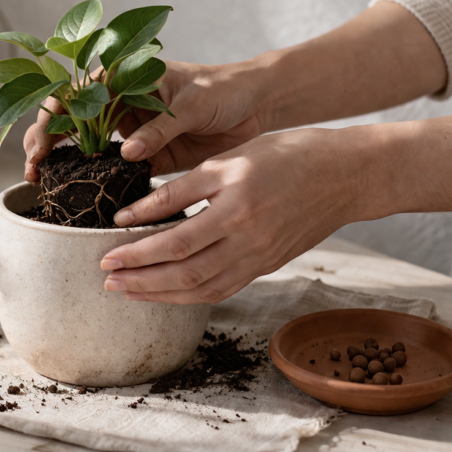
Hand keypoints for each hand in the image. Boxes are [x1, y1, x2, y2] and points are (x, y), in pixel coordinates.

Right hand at [23, 60, 268, 182]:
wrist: (255, 106)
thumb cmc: (223, 89)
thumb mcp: (192, 103)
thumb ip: (159, 128)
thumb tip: (126, 153)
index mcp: (124, 77)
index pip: (76, 92)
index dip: (53, 115)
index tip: (43, 141)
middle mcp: (119, 103)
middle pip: (70, 120)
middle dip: (45, 140)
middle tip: (33, 168)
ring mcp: (129, 130)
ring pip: (84, 145)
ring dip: (62, 162)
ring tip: (42, 181)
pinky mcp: (144, 155)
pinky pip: (113, 169)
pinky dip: (95, 180)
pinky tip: (79, 193)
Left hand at [98, 127, 372, 303]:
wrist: (346, 175)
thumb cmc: (286, 155)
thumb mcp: (229, 158)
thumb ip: (181, 188)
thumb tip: (133, 212)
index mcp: (236, 206)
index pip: (175, 236)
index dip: (138, 248)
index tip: (107, 249)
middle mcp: (247, 239)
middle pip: (184, 271)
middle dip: (140, 278)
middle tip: (106, 277)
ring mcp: (259, 258)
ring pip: (201, 289)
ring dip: (159, 293)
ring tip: (126, 291)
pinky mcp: (266, 266)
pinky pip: (222, 290)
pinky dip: (188, 296)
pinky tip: (164, 293)